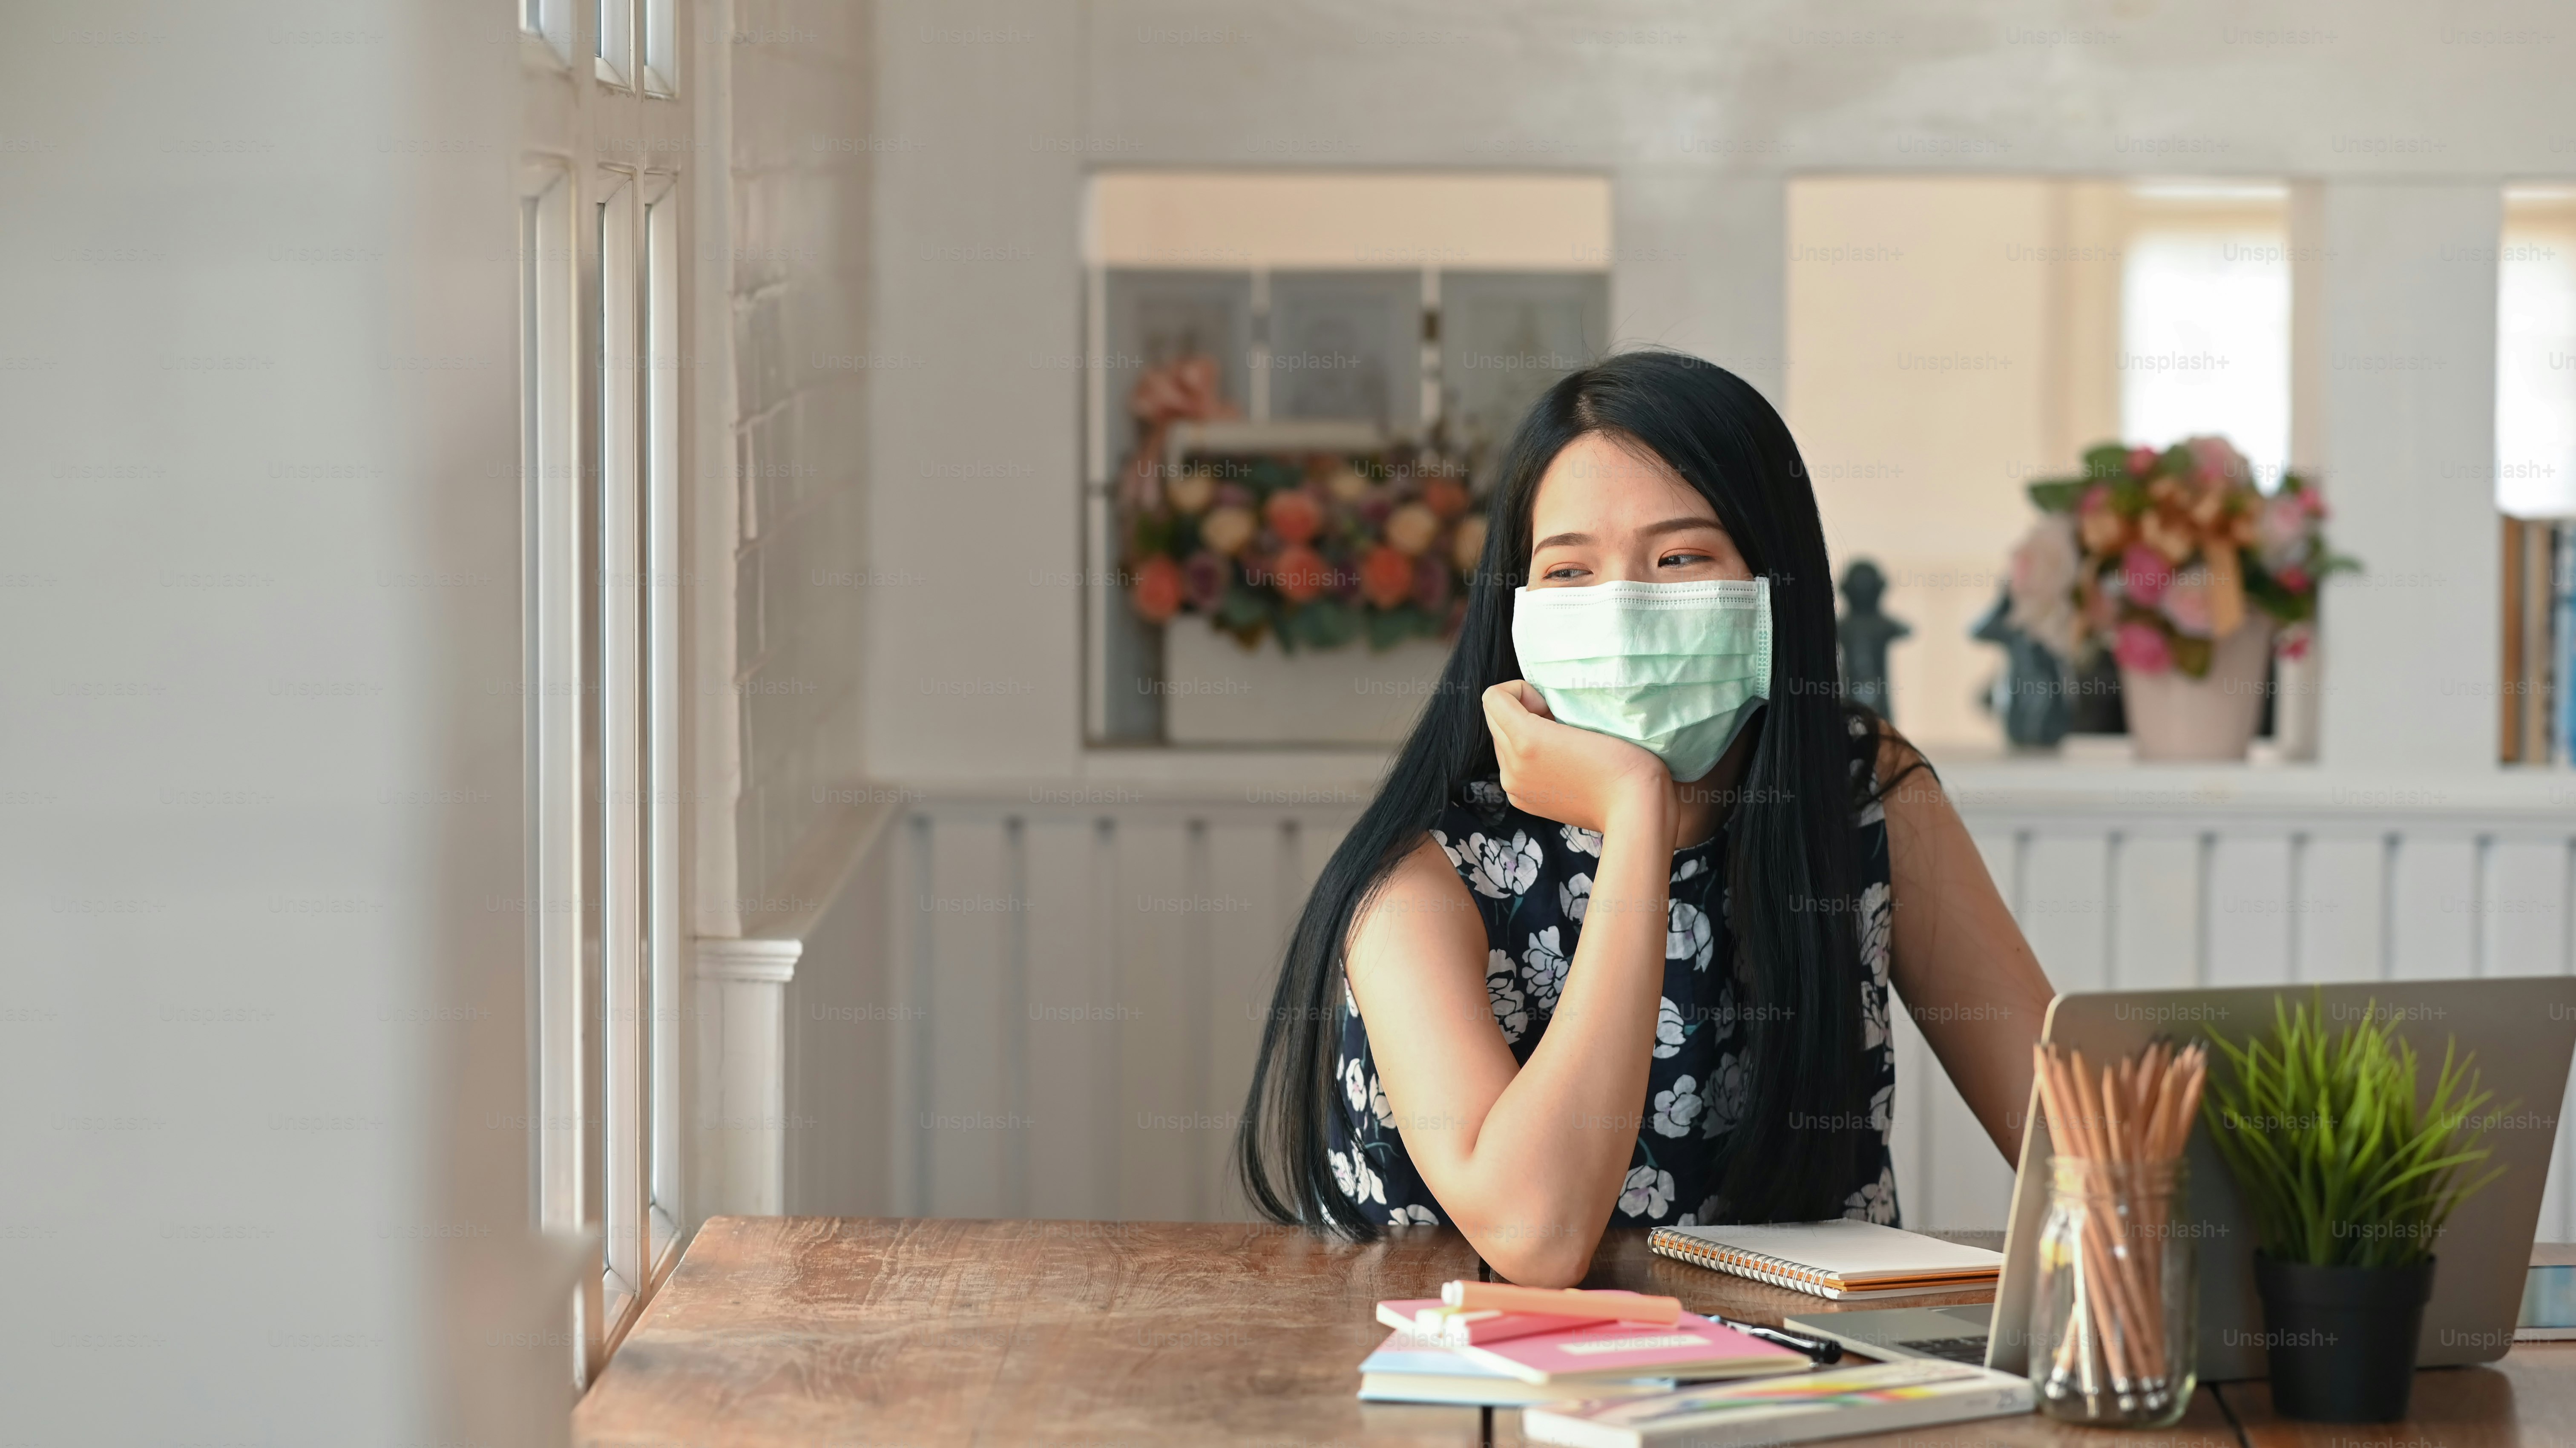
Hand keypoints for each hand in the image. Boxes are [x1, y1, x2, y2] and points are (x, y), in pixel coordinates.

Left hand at [1481, 681, 1672, 837]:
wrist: (1632, 809)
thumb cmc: (1621, 758)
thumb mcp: (1585, 717)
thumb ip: (1549, 705)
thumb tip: (1535, 706)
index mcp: (1525, 740)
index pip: (1494, 697)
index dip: (1522, 691)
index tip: (1550, 705)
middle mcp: (1511, 766)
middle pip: (1495, 719)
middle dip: (1522, 712)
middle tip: (1558, 723)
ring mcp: (1514, 787)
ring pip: (1503, 743)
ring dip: (1524, 735)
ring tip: (1561, 745)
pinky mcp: (1521, 800)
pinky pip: (1512, 765)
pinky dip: (1528, 758)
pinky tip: (1560, 765)